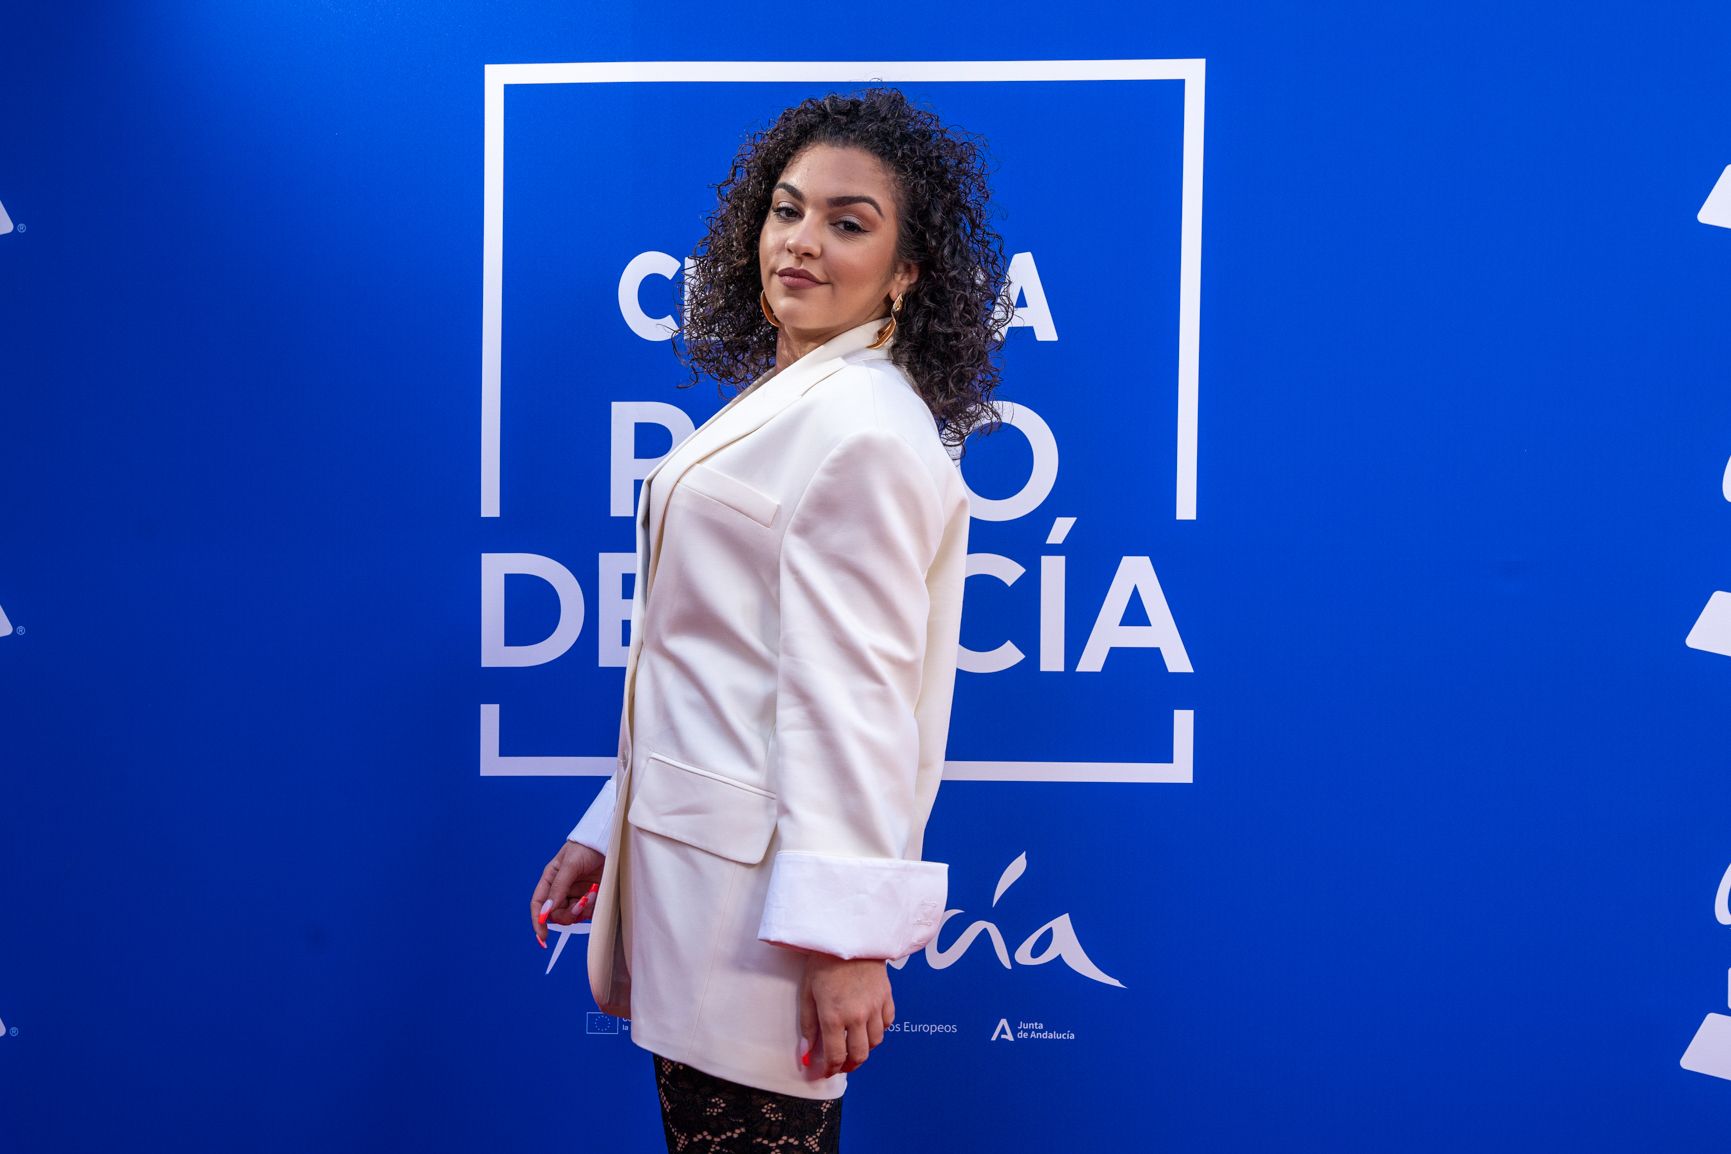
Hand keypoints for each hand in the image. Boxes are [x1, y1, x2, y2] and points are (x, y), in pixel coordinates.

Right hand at [530, 840, 604, 947]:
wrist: (610, 842)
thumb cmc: (586, 847)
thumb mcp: (570, 864)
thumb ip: (558, 887)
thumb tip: (547, 910)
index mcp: (550, 879)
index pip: (539, 904)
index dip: (538, 921)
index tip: (543, 936)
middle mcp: (561, 889)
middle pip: (556, 914)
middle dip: (567, 914)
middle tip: (580, 904)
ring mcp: (576, 894)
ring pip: (572, 916)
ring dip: (581, 910)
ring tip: (592, 893)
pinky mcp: (591, 898)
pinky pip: (587, 913)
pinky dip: (592, 908)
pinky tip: (597, 893)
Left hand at [799, 953, 893, 1077]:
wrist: (847, 934)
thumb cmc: (823, 960)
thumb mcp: (807, 992)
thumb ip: (808, 1026)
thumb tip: (806, 1054)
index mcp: (833, 1016)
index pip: (836, 1056)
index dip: (831, 1070)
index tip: (826, 1072)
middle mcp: (857, 1015)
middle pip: (860, 1055)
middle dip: (850, 1065)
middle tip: (842, 1065)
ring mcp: (875, 1006)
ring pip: (876, 1042)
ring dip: (865, 1048)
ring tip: (854, 1046)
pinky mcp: (887, 996)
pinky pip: (887, 1023)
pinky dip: (879, 1030)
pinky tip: (869, 1026)